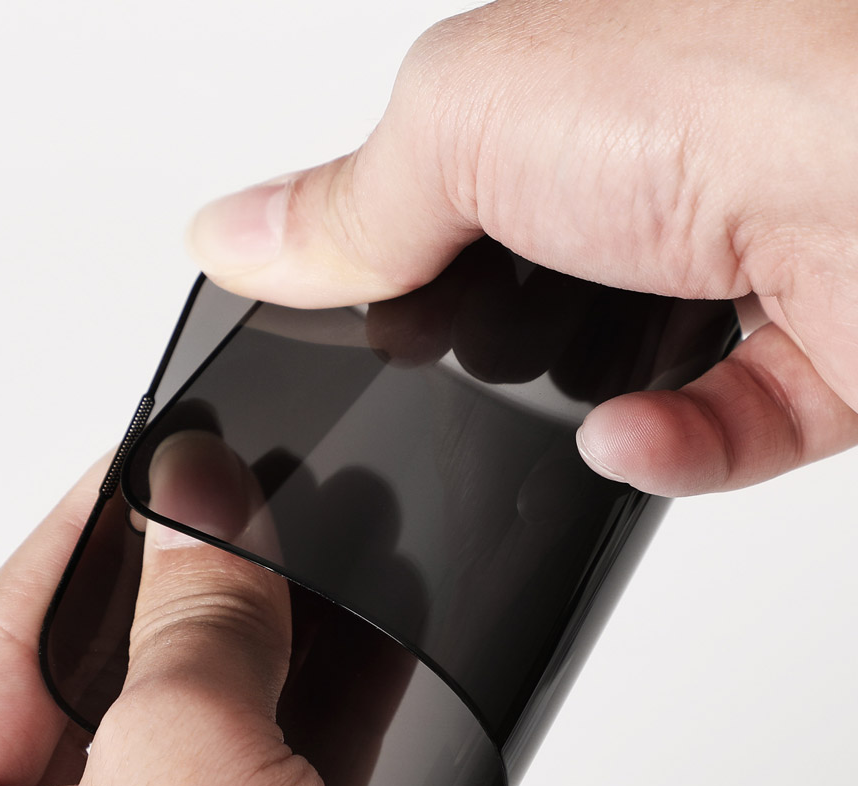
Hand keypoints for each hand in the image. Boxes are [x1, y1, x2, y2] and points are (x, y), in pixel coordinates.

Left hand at [0, 455, 397, 785]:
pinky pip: (244, 777)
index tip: (165, 448)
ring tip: (297, 564)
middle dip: (183, 581)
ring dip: (249, 642)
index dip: (97, 522)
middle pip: (97, 667)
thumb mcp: (189, 778)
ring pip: (183, 720)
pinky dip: (296, 712)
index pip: (5, 624)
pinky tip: (339, 657)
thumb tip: (203, 494)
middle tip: (245, 501)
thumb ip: (198, 621)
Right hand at [186, 0, 857, 496]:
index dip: (391, 247)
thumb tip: (234, 233)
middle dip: (486, 345)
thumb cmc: (736, 87)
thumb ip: (352, 198)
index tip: (342, 307)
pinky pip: (720, 432)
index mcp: (568, 97)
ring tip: (545, 409)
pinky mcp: (819, 348)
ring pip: (629, 369)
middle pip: (539, 290)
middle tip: (442, 371)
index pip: (452, 185)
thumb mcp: (465, 125)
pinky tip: (629, 440)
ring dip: (574, 405)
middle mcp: (664, 169)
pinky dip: (670, 450)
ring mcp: (743, 259)